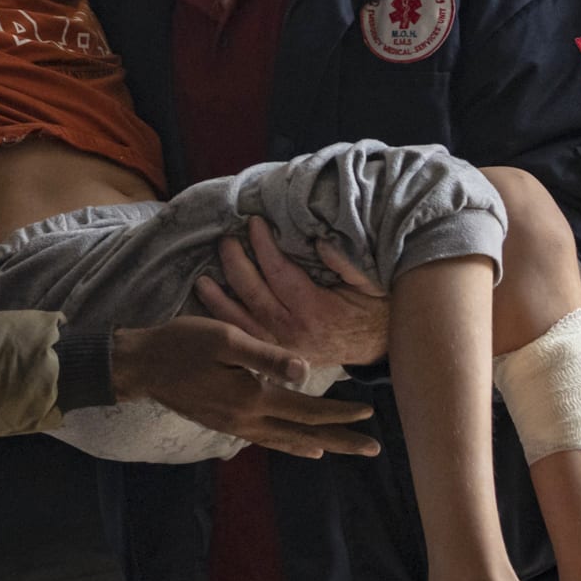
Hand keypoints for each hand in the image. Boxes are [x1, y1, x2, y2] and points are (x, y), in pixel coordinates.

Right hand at [111, 316, 380, 459]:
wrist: (142, 366)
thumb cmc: (183, 344)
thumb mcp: (226, 339)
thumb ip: (267, 356)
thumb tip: (306, 372)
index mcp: (253, 398)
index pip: (307, 410)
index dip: (339, 413)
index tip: (369, 415)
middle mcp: (248, 421)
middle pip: (303, 435)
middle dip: (340, 441)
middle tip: (373, 450)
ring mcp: (235, 426)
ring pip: (286, 442)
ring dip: (318, 445)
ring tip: (341, 451)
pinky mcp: (224, 424)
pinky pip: (268, 441)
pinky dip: (289, 446)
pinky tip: (300, 447)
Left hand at [194, 219, 390, 366]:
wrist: (378, 347)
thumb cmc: (374, 310)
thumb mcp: (370, 283)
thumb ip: (347, 263)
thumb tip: (320, 241)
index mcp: (315, 311)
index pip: (280, 273)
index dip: (264, 246)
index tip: (253, 223)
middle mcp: (293, 332)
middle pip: (254, 296)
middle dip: (236, 265)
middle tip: (225, 241)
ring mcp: (281, 348)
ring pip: (242, 323)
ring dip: (219, 301)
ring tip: (202, 279)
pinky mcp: (276, 357)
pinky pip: (245, 341)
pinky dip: (226, 326)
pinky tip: (210, 312)